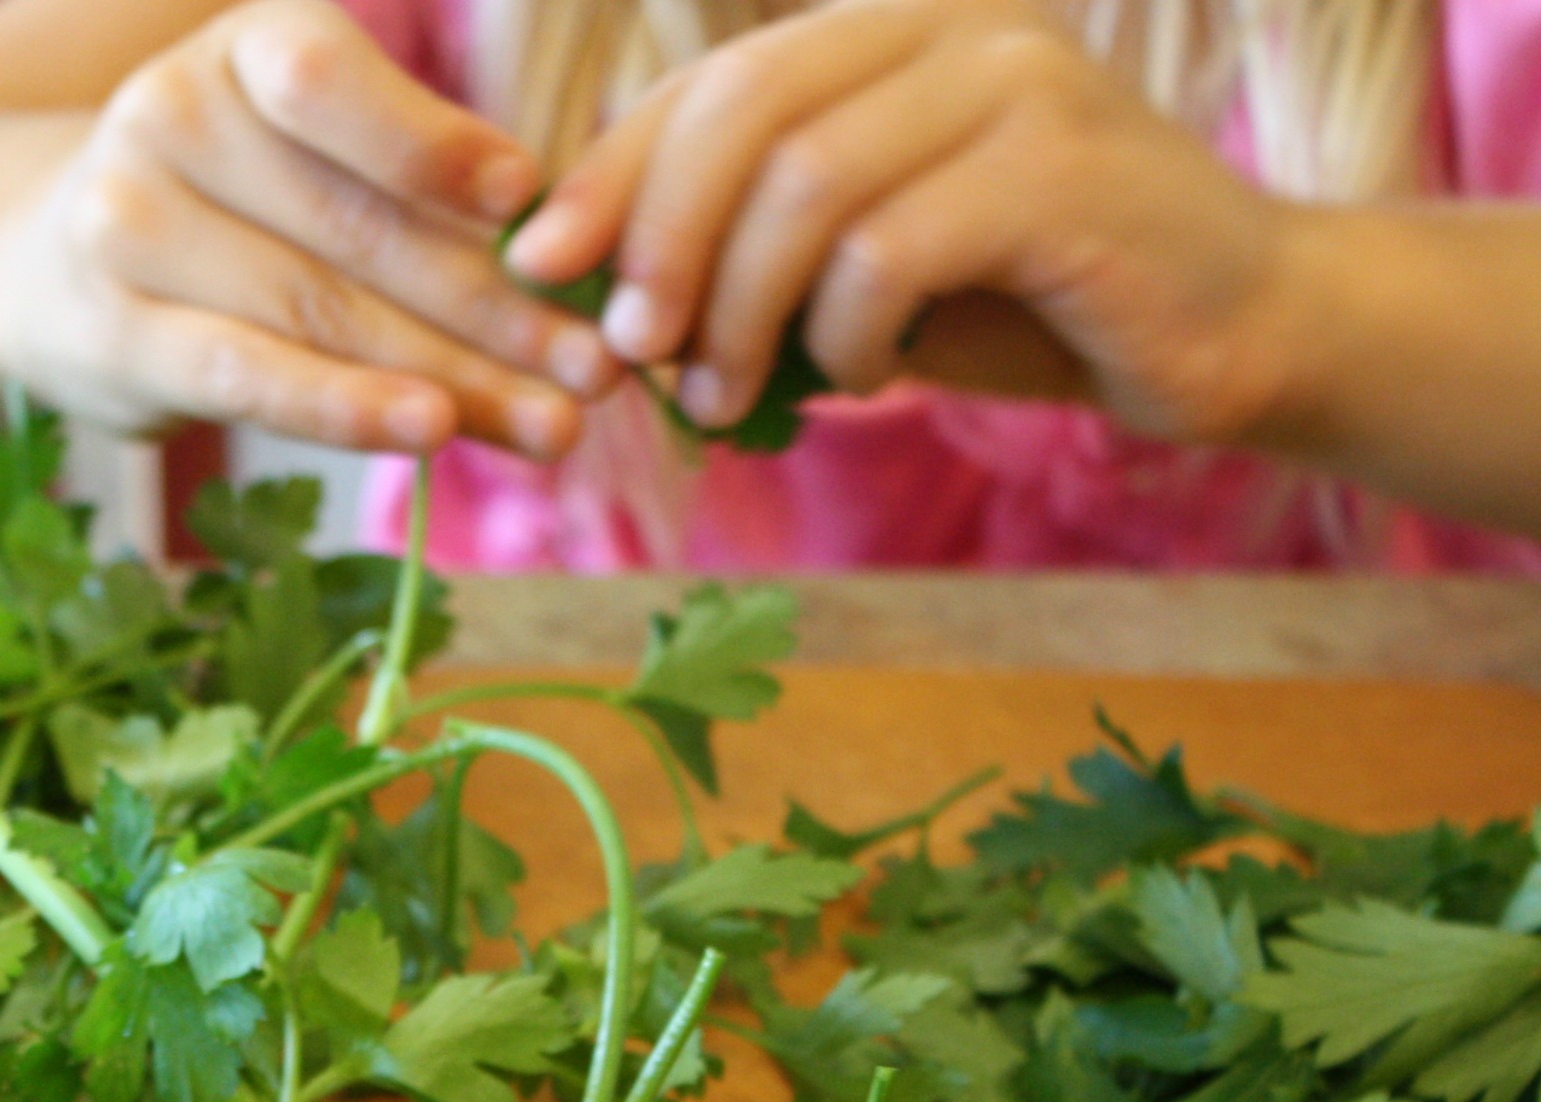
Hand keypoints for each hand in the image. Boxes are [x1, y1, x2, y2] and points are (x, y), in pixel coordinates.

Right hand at [0, 0, 620, 456]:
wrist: (38, 263)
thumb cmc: (227, 201)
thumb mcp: (308, 150)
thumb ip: (416, 184)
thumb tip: (573, 260)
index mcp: (238, 48)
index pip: (330, 81)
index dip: (431, 141)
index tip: (528, 197)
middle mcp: (169, 116)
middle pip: (356, 224)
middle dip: (494, 305)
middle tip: (598, 370)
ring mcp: (126, 226)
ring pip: (318, 311)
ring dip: (450, 376)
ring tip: (553, 424)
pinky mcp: (111, 332)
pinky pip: (247, 374)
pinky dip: (345, 406)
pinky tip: (427, 431)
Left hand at [502, 0, 1312, 446]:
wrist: (1228, 330)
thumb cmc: (1024, 302)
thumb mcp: (857, 269)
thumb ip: (746, 251)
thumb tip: (580, 293)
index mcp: (892, 28)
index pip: (713, 87)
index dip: (610, 177)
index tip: (541, 269)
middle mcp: (954, 25)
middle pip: (741, 116)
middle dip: (656, 244)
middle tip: (628, 353)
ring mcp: (1016, 82)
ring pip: (804, 187)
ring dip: (736, 311)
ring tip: (724, 396)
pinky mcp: (1061, 168)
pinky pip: (889, 251)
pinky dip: (843, 334)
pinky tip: (854, 380)